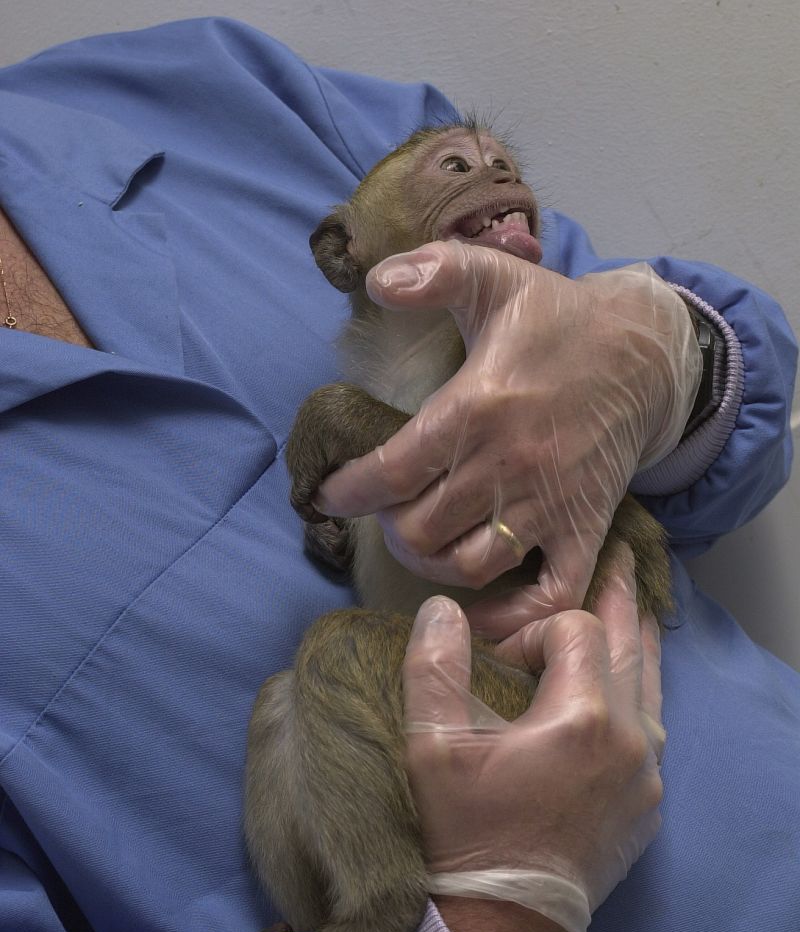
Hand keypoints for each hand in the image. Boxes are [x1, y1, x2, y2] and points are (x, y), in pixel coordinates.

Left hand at [316, 242, 699, 619]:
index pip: (392, 472)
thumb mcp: (494, 277)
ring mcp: (548, 503)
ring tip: (423, 545)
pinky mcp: (584, 527)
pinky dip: (517, 616)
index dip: (349, 493)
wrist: (643, 354)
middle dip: (389, 529)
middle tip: (386, 514)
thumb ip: (433, 270)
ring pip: (470, 565)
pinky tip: (484, 611)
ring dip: (434, 566)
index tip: (329, 497)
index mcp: (476, 409)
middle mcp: (507, 465)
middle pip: (421, 530)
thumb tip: (376, 279)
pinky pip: (552, 593)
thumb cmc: (558, 321)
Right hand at [402, 545, 664, 931]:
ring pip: (653, 687)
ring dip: (638, 644)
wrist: (500, 926)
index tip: (498, 661)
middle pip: (633, 644)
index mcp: (584, 718)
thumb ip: (435, 666)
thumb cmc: (464, 835)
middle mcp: (632, 741)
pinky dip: (641, 697)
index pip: (575, 630)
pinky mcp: (647, 807)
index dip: (534, 630)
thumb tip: (443, 610)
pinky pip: (653, 731)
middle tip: (622, 555)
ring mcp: (647, 777)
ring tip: (635, 610)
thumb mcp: (432, 747)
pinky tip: (628, 692)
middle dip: (619, 598)